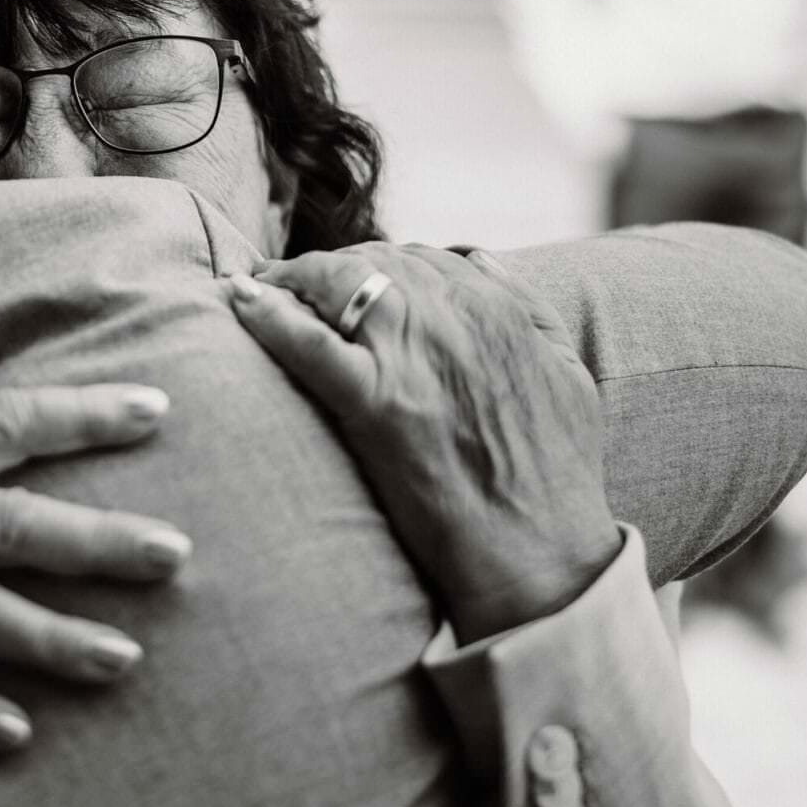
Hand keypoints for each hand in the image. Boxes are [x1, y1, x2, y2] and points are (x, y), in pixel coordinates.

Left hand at [229, 244, 618, 640]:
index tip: (347, 278)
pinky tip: (240, 299)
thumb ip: (528, 308)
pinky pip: (307, 342)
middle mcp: (453, 319)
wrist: (537, 548)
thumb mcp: (566, 371)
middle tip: (293, 281)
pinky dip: (267, 315)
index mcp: (497, 309)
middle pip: (374, 261)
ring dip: (293, 277)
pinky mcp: (374, 402)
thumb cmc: (554, 473)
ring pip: (338, 282)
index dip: (376, 263)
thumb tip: (480, 259)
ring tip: (262, 287)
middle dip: (330, 266)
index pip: (421, 258)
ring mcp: (410, 358)